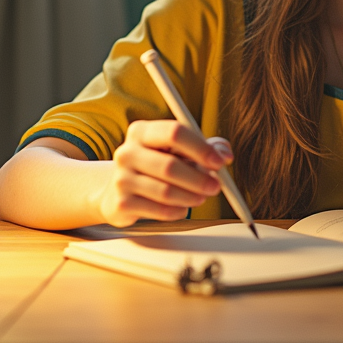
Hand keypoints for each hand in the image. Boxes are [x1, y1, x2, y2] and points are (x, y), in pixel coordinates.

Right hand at [98, 120, 233, 226]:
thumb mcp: (177, 150)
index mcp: (141, 131)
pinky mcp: (122, 204)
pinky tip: (183, 208)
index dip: (200, 148)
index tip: (219, 162)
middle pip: (169, 165)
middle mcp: (127, 152)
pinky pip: (160, 210)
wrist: (117, 190)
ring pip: (166, 191)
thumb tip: (225, 154)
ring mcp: (121, 179)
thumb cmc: (156, 166)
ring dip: (191, 197)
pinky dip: (178, 211)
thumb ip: (205, 147)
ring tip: (201, 197)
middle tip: (216, 186)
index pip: (174, 132)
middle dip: (199, 178)